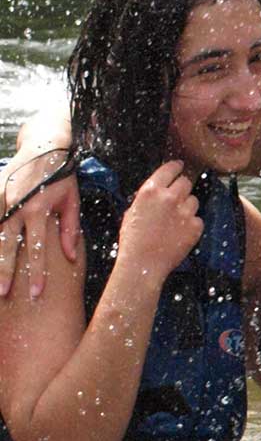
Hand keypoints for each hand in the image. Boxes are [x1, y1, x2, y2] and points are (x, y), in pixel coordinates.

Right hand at [0, 151, 80, 300]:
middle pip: (7, 246)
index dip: (36, 273)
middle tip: (2, 294)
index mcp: (38, 210)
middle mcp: (16, 207)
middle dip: (5, 272)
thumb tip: (70, 258)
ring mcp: (1, 199)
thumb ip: (70, 230)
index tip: (36, 293)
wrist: (44, 145)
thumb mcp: (73, 201)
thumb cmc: (63, 176)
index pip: (38, 249)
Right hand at [118, 161, 204, 279]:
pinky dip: (192, 224)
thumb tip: (159, 190)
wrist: (142, 263)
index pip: (170, 169)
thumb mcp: (133, 211)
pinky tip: (180, 233)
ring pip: (194, 200)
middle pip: (186, 182)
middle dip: (182, 188)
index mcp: (150, 191)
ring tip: (175, 221)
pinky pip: (197, 218)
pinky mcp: (195, 226)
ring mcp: (185, 211)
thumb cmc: (132, 239)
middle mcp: (170, 197)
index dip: (176, 167)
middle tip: (177, 198)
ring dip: (187, 207)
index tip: (180, 166)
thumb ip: (148, 198)